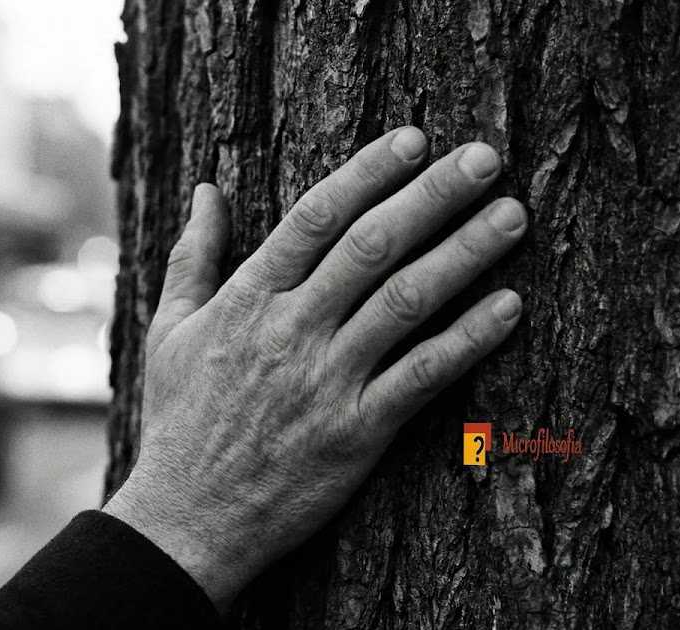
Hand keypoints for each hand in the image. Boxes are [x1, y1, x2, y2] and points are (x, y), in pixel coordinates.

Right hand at [102, 128, 525, 608]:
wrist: (187, 519)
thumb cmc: (178, 422)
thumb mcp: (168, 331)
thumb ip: (192, 257)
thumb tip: (207, 191)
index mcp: (245, 300)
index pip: (313, 217)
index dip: (368, 172)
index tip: (413, 140)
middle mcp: (289, 331)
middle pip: (371, 246)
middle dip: (432, 195)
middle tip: (483, 156)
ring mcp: (325, 382)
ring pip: (405, 301)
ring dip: (464, 254)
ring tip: (511, 216)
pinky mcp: (356, 433)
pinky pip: (422, 375)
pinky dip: (468, 338)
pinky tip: (508, 306)